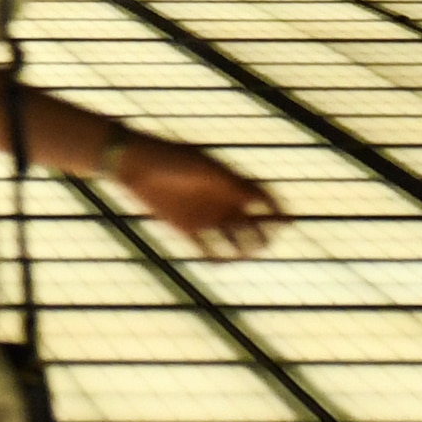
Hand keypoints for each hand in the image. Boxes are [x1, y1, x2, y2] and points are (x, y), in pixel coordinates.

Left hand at [112, 134, 283, 259]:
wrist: (135, 163)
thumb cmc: (170, 158)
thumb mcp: (203, 168)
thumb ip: (229, 184)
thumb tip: (259, 199)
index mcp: (230, 182)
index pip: (262, 198)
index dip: (277, 210)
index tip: (286, 222)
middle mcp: (222, 200)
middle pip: (252, 223)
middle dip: (262, 234)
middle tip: (265, 243)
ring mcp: (205, 215)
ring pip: (233, 238)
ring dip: (241, 249)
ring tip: (245, 255)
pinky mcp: (186, 228)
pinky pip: (207, 247)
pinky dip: (215, 256)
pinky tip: (221, 262)